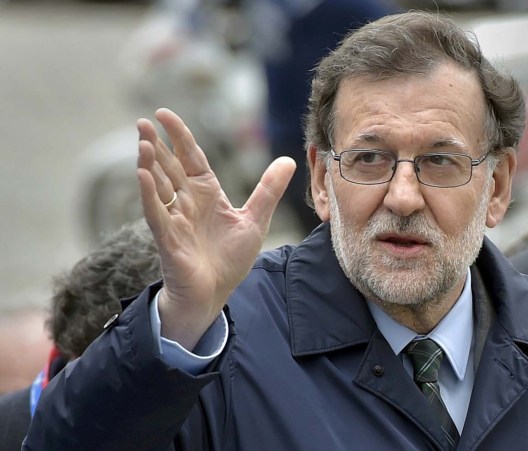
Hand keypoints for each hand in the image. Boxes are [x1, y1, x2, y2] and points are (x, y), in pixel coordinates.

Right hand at [137, 108, 295, 349]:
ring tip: (142, 141)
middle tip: (141, 121)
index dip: (179, 136)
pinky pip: (156, 212)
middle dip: (156, 144)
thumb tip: (288, 160)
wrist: (215, 293)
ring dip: (149, 163)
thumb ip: (268, 190)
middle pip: (170, 166)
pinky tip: (142, 174)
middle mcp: (187, 202)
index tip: (164, 114)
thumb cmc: (229, 259)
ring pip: (159, 185)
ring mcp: (175, 218)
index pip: (190, 157)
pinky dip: (148, 194)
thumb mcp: (255, 220)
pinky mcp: (168, 238)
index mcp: (206, 193)